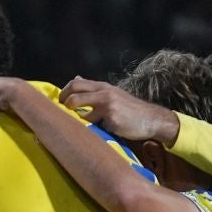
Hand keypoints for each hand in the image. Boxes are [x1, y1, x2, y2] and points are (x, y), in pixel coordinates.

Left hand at [60, 76, 178, 144]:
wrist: (151, 119)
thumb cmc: (129, 109)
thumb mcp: (112, 93)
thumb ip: (93, 88)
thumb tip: (76, 78)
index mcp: (103, 87)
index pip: (76, 83)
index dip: (64, 93)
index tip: (60, 103)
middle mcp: (104, 93)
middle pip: (74, 94)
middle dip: (64, 105)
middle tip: (63, 114)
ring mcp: (108, 107)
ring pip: (83, 115)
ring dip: (81, 124)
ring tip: (84, 128)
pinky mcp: (112, 120)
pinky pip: (96, 128)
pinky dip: (96, 132)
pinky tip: (103, 134)